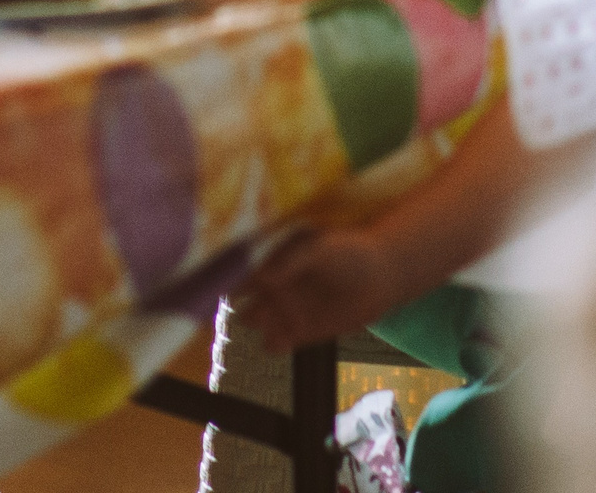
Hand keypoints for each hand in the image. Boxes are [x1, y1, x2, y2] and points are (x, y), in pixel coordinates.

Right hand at [229, 226, 403, 351]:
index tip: (214, 282)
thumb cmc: (348, 253)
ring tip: (261, 321)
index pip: (241, 269)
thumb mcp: (317, 250)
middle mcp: (274, 287)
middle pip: (243, 298)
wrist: (380, 277)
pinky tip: (276, 342)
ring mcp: (286, 310)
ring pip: (257, 323)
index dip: (226, 276)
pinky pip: (277, 343)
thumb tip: (261, 277)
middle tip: (229, 307)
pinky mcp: (302, 332)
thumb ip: (289, 263)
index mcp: (272, 261)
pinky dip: (272, 345)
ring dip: (254, 325)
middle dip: (232, 305)